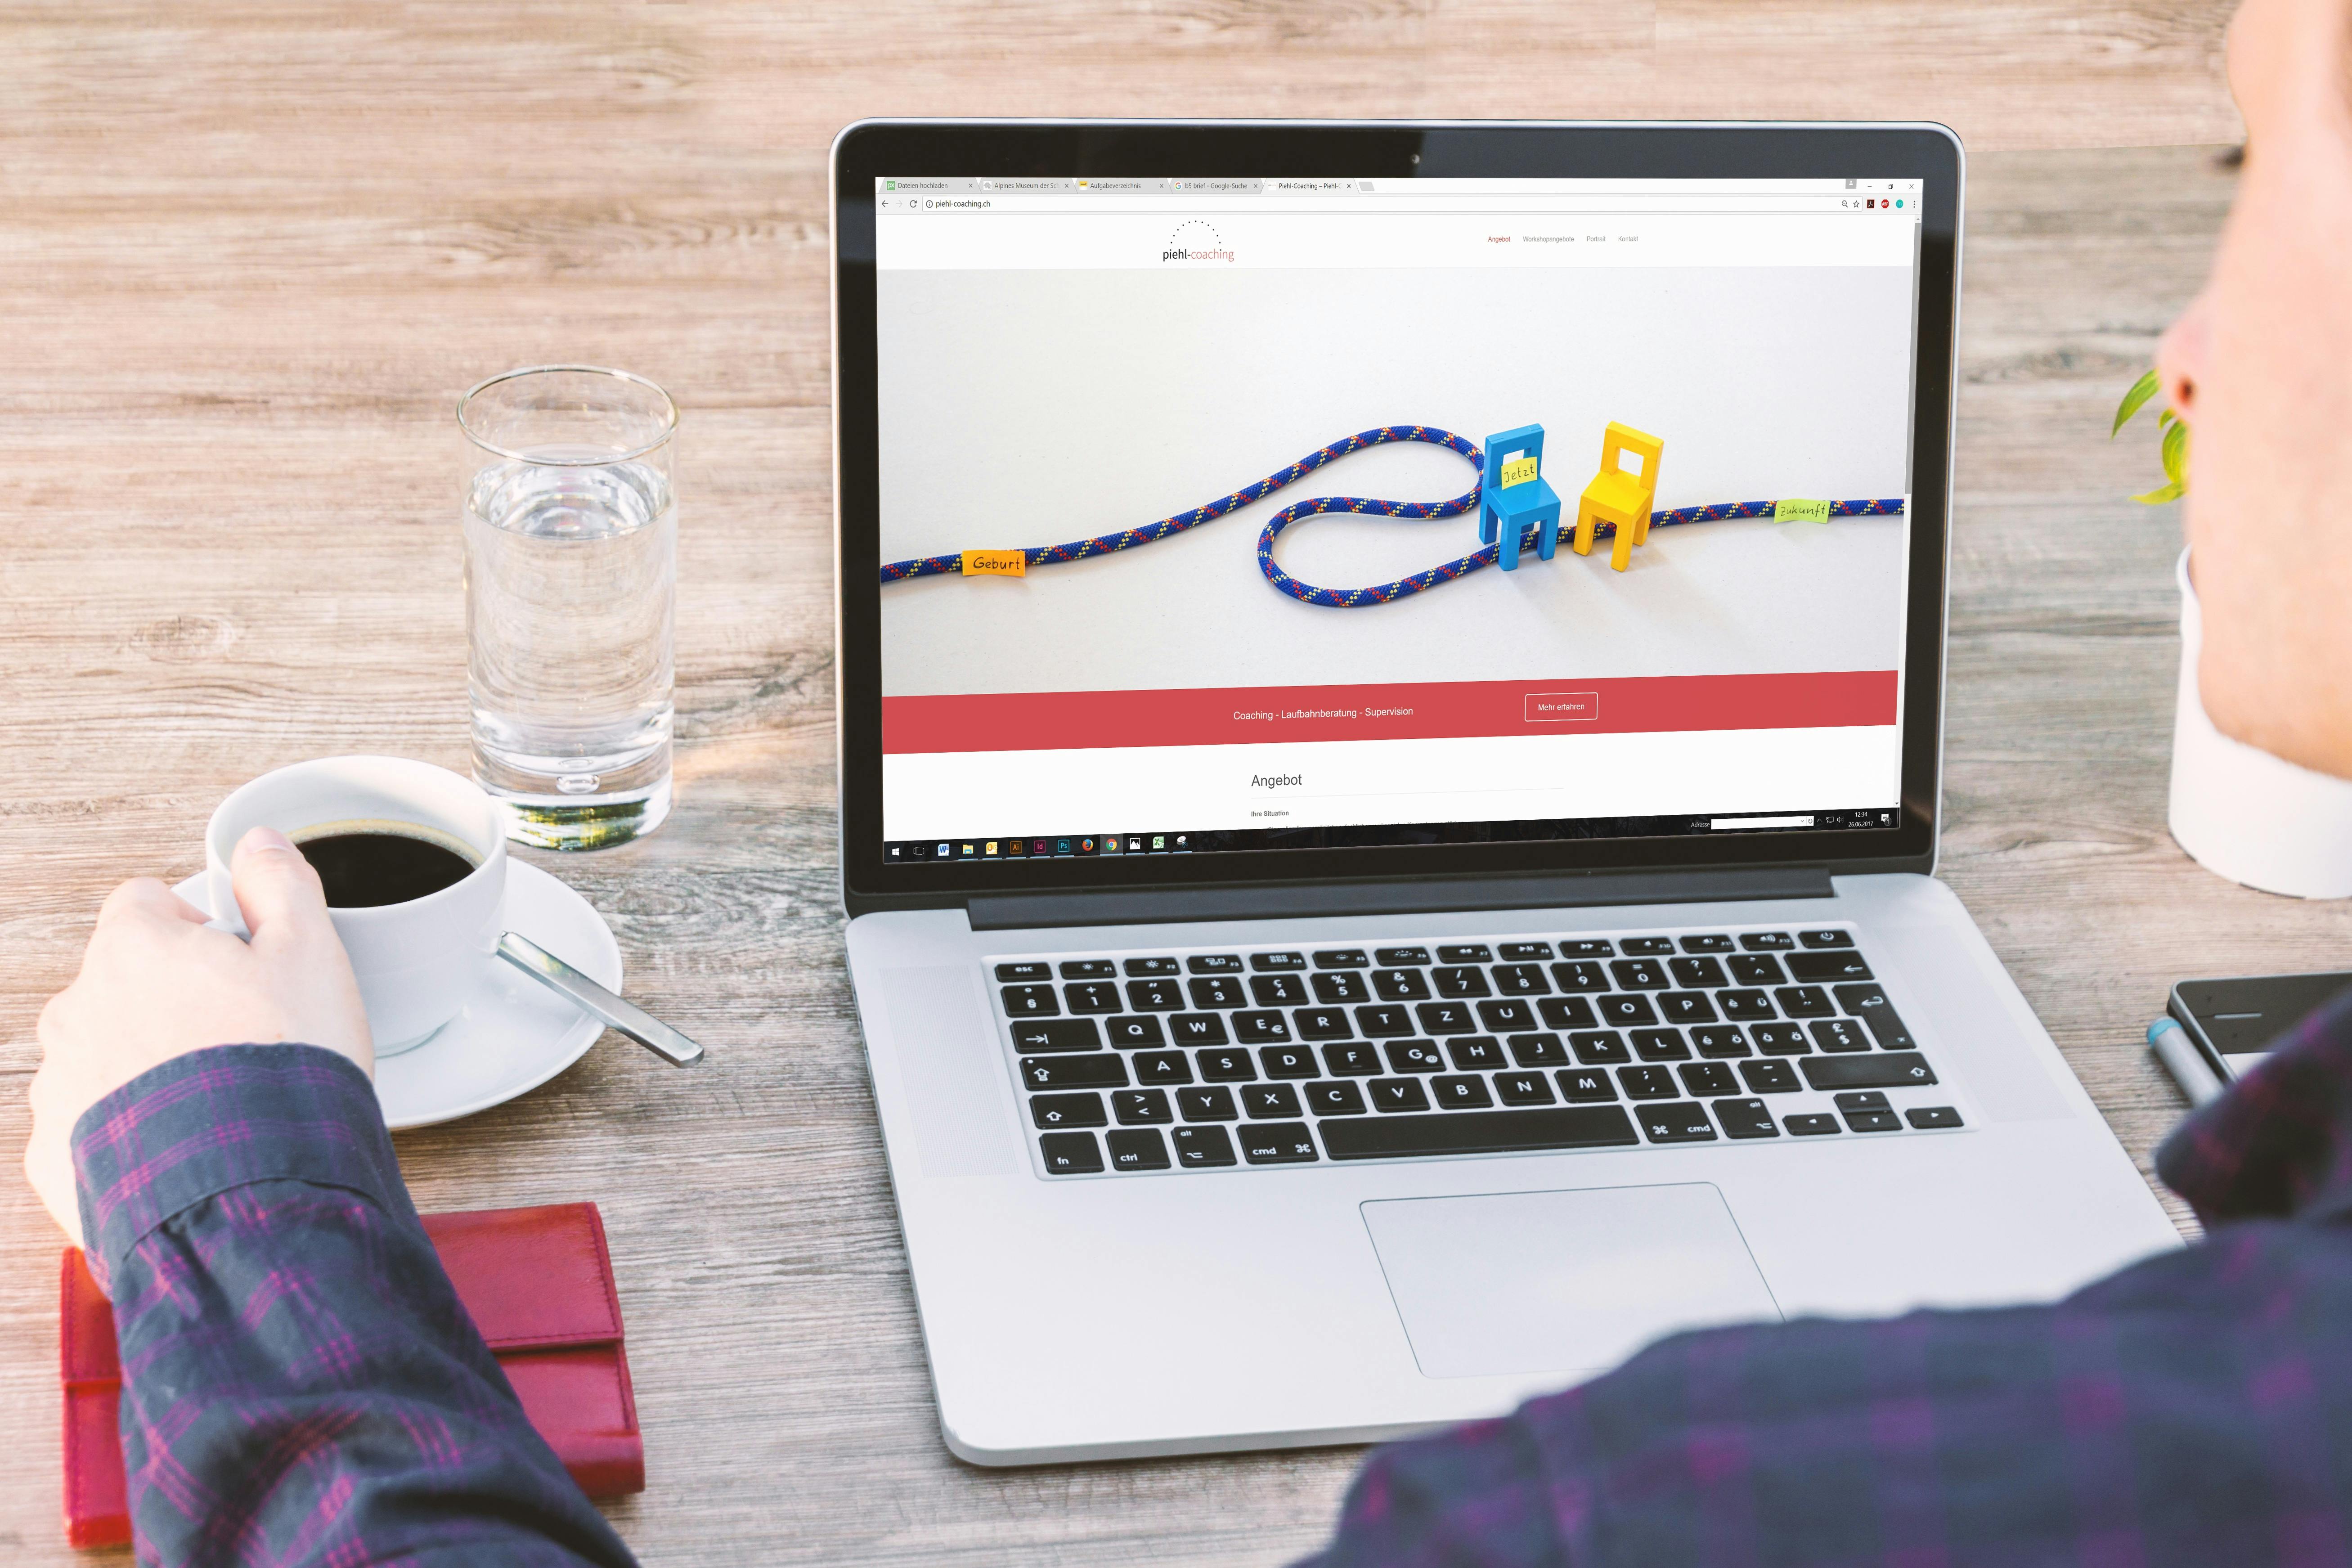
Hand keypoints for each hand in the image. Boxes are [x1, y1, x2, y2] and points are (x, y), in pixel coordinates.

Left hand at [23, 827, 371, 1246]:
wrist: (252, 1194)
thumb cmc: (283, 1068)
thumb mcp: (312, 955)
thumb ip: (282, 886)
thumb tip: (260, 843)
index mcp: (132, 949)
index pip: (145, 903)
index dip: (201, 928)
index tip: (241, 966)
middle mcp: (76, 1011)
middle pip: (122, 981)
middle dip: (173, 1001)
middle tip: (242, 1039)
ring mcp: (60, 1087)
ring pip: (104, 1054)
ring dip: (149, 1067)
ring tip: (218, 1101)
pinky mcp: (56, 1158)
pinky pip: (92, 1128)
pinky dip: (131, 1134)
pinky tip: (187, 1149)